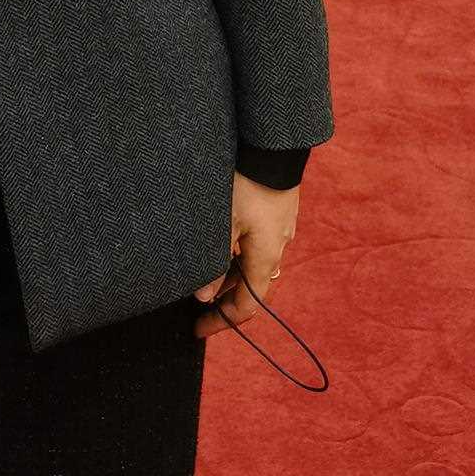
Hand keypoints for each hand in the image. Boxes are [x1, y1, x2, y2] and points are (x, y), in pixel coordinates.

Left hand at [191, 169, 298, 338]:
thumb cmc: (247, 184)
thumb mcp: (224, 224)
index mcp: (265, 257)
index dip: (222, 321)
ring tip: (202, 272)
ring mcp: (278, 229)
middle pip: (250, 287)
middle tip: (196, 301)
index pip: (247, 306)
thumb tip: (203, 296)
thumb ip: (213, 262)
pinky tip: (220, 243)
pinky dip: (237, 253)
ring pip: (252, 264)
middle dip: (223, 298)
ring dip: (229, 274)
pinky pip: (256, 244)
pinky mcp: (275, 212)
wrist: (273, 146)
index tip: (198, 328)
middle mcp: (276, 248)